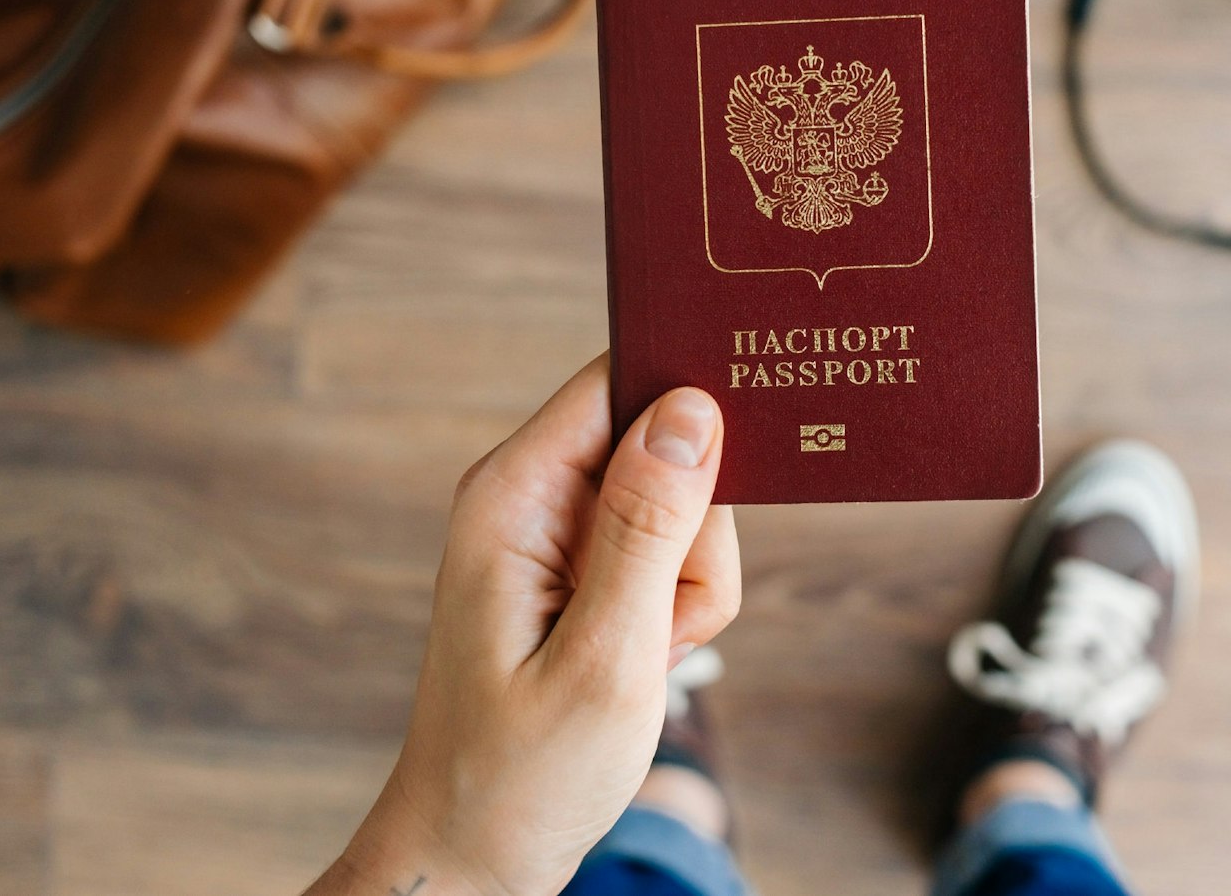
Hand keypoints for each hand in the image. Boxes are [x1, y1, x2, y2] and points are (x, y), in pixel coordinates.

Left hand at [306, 355, 738, 895]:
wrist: (479, 851)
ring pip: (684, 508)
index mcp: (513, 495)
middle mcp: (532, 497)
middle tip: (667, 618)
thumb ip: (650, 527)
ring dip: (692, 586)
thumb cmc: (521, 772)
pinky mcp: (585, 569)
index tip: (751, 432)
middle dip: (697, 533)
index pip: (616, 381)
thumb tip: (692, 410)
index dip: (688, 390)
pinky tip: (649, 663)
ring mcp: (559, 534)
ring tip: (649, 656)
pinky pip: (674, 557)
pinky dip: (682, 612)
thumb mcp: (604, 654)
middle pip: (666, 447)